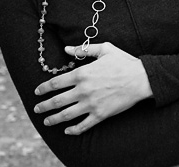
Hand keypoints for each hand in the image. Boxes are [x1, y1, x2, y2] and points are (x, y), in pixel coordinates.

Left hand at [33, 42, 152, 134]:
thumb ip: (84, 49)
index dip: (43, 88)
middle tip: (37, 109)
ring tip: (46, 121)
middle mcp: (83, 90)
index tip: (37, 92)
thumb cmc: (124, 62)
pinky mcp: (100, 115)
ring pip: (66, 115)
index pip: (55, 83)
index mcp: (82, 74)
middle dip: (44, 106)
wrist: (141, 79)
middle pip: (56, 101)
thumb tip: (66, 49)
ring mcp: (91, 104)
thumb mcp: (105, 49)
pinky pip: (82, 126)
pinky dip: (73, 130)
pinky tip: (67, 131)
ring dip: (53, 119)